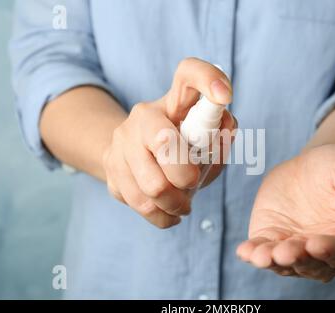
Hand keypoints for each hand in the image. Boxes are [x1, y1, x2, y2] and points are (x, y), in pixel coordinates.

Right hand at [102, 58, 235, 227]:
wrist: (133, 155)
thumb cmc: (181, 146)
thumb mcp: (206, 138)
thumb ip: (221, 133)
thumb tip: (223, 130)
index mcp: (174, 100)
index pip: (188, 74)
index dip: (208, 79)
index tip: (224, 96)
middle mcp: (143, 115)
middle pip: (166, 145)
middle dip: (187, 177)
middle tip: (192, 184)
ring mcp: (121, 141)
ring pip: (153, 186)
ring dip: (176, 203)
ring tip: (182, 204)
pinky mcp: (109, 168)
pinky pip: (140, 204)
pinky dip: (161, 216)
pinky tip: (168, 212)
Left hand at [237, 144, 334, 281]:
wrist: (310, 160)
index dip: (331, 250)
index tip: (318, 243)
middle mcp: (321, 253)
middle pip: (310, 263)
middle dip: (298, 257)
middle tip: (287, 251)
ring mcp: (293, 248)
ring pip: (283, 262)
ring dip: (272, 260)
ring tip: (262, 255)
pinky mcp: (270, 238)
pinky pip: (260, 250)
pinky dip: (252, 253)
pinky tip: (244, 251)